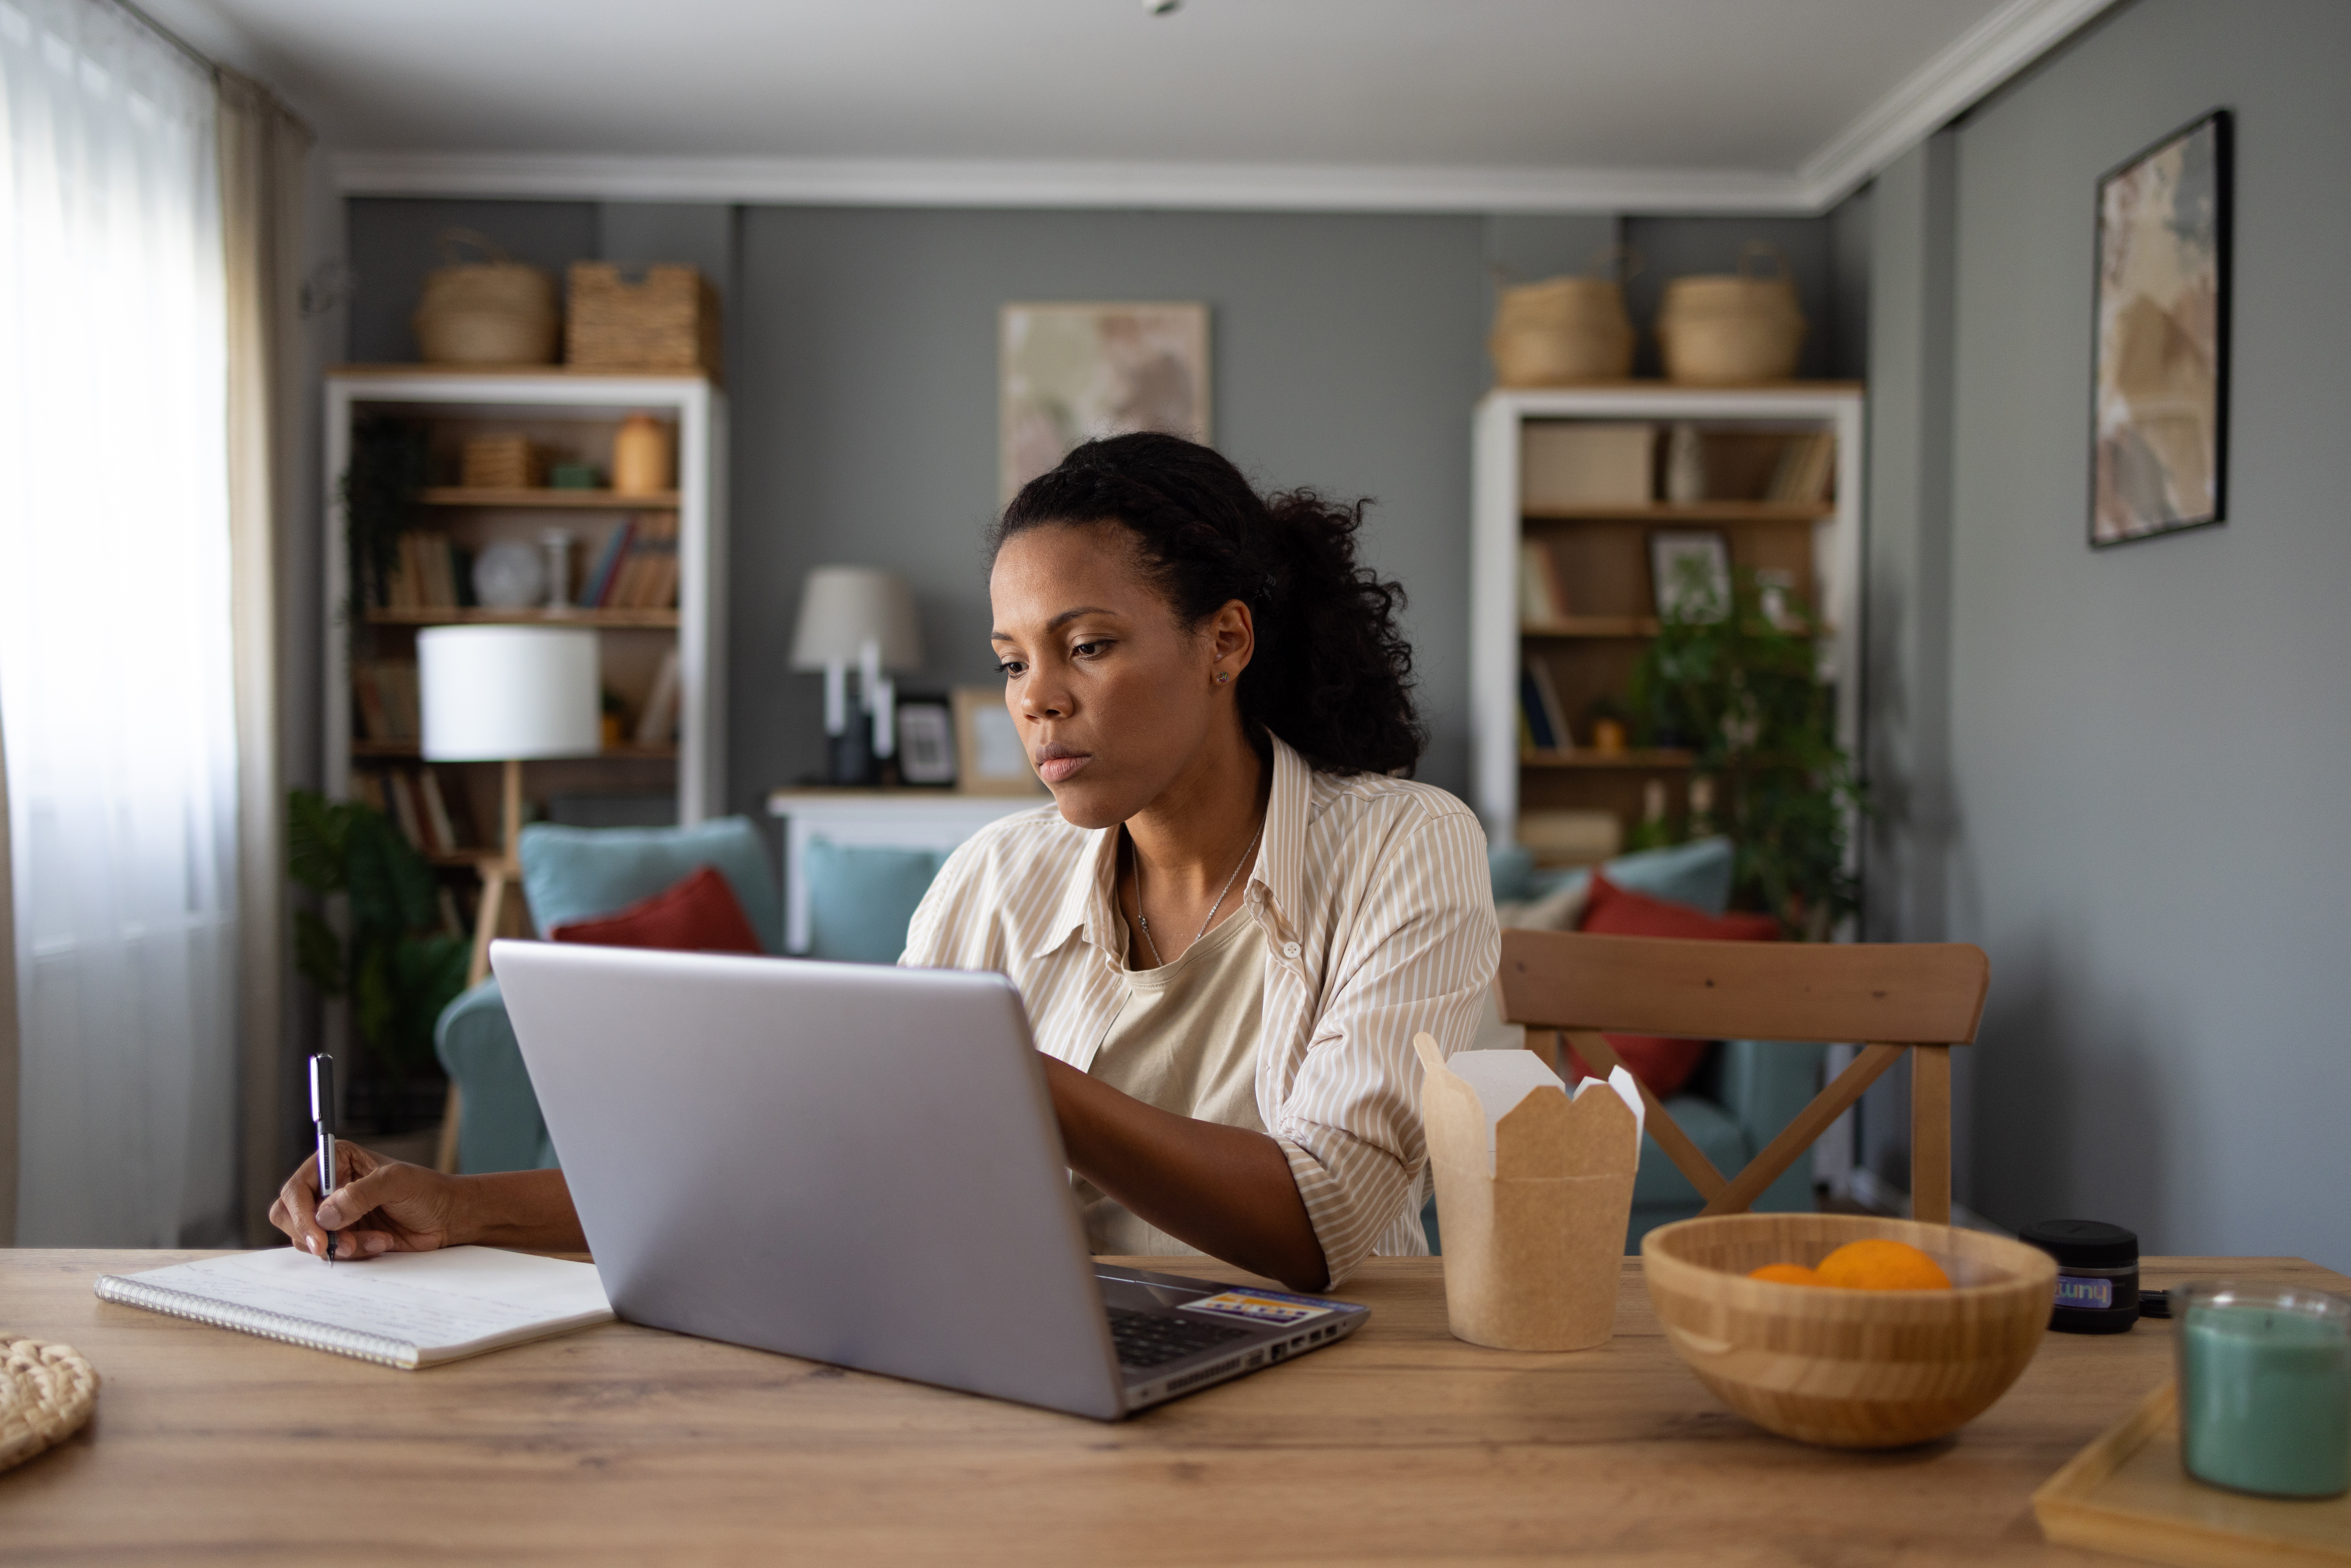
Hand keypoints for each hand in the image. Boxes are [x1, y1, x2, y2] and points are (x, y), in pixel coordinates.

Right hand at [269, 1142, 466, 1260]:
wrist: (447, 1217)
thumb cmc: (427, 1190)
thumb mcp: (396, 1182)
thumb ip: (360, 1194)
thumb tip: (324, 1215)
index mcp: (336, 1161)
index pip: (295, 1189)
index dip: (300, 1215)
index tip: (319, 1236)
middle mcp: (328, 1187)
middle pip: (289, 1216)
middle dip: (314, 1235)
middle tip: (344, 1244)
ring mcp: (334, 1214)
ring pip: (308, 1238)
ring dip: (341, 1245)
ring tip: (378, 1238)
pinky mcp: (344, 1235)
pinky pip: (330, 1251)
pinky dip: (354, 1252)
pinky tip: (382, 1241)